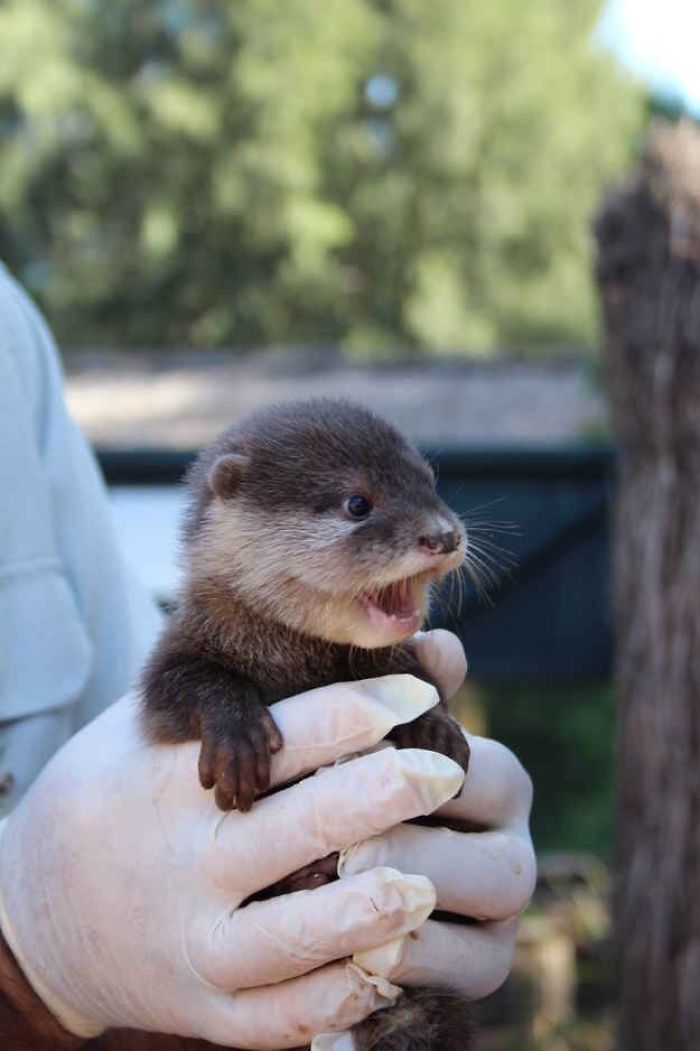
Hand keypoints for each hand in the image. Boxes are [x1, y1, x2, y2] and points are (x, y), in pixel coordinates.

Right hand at [0, 675, 463, 1047]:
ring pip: (294, 934)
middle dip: (384, 793)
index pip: (285, 735)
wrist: (37, 904)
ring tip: (424, 886)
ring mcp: (193, 944)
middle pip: (301, 824)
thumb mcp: (157, 726)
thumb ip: (255, 695)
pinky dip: (334, 997)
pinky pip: (277, 1018)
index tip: (419, 692)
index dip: (360, 709)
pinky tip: (382, 967)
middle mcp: (185, 864)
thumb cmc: (123, 791)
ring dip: (367, 909)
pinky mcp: (203, 1010)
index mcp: (173, 785)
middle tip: (444, 772)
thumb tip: (387, 654)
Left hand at [313, 630, 535, 1050]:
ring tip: (341, 889)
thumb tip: (442, 646)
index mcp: (495, 777)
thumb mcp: (358, 740)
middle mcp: (514, 841)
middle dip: (409, 842)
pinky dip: (409, 961)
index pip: (469, 767)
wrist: (319, 888)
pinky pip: (460, 968)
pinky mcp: (485, 965)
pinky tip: (355, 949)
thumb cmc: (345, 793)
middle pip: (483, 840)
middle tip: (342, 843)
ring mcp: (505, 910)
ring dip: (410, 897)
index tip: (340, 770)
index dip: (406, 767)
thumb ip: (397, 694)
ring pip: (480, 900)